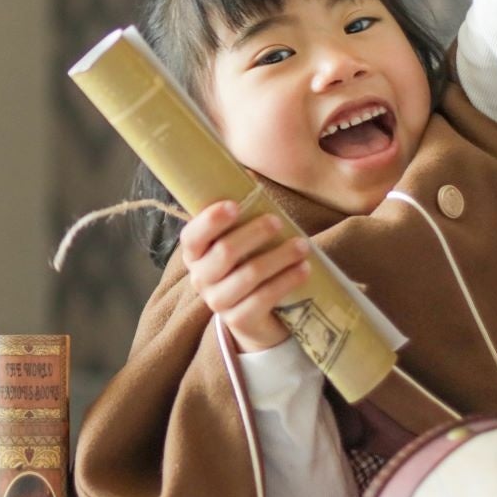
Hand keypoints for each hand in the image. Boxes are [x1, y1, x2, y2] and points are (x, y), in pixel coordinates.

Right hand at [181, 201, 307, 351]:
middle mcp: (200, 278)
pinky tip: (304, 269)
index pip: (192, 236)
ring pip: (248, 275)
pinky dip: (287, 281)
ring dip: (279, 257)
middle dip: (254, 234)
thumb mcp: (241, 241)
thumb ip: (240, 215)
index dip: (210, 221)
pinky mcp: (239, 321)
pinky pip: (264, 298)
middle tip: (278, 222)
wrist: (256, 317)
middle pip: (224, 253)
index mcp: (195, 254)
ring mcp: (218, 302)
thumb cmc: (248, 265)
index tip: (234, 205)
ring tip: (303, 246)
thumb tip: (250, 175)